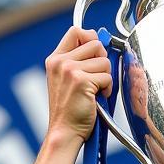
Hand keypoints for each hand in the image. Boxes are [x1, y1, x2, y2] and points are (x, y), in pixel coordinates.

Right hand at [44, 27, 112, 144]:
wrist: (65, 132)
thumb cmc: (69, 111)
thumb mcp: (67, 80)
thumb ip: (78, 60)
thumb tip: (100, 42)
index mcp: (55, 59)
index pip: (77, 31)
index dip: (91, 38)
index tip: (96, 54)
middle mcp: (60, 62)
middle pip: (95, 44)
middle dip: (102, 61)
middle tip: (97, 78)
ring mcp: (69, 70)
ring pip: (104, 61)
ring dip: (105, 77)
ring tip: (96, 91)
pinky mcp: (81, 81)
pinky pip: (107, 77)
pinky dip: (107, 90)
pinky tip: (98, 99)